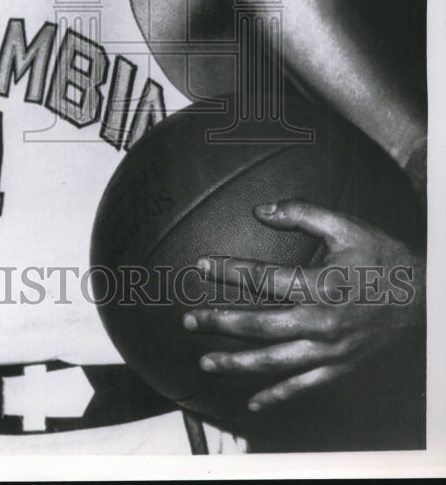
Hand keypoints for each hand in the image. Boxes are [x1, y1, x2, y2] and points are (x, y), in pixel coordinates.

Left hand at [182, 198, 424, 411]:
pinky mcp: (341, 369)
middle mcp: (322, 322)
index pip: (263, 279)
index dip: (229, 271)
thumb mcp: (345, 226)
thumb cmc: (382, 258)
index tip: (202, 265)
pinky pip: (303, 387)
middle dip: (220, 322)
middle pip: (260, 325)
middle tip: (189, 320)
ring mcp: (331, 351)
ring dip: (237, 363)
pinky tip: (252, 401)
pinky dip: (276, 396)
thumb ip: (301, 213)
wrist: (426, 300)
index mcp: (321, 285)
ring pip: (275, 362)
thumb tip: (260, 210)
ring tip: (206, 361)